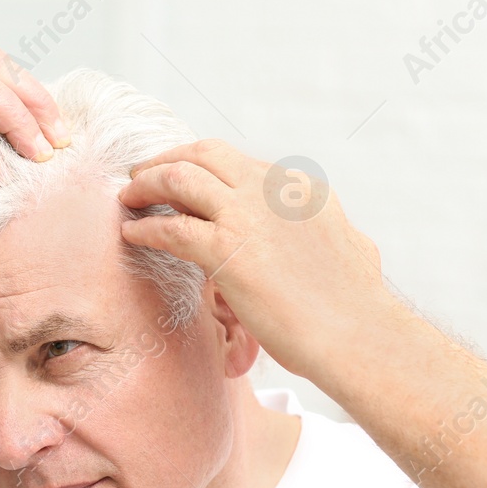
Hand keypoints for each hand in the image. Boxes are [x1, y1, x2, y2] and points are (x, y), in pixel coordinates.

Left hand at [117, 140, 389, 380]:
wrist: (357, 333)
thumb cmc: (358, 307)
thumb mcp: (353, 249)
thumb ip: (331, 233)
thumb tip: (339, 235)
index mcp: (300, 188)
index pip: (240, 165)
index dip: (204, 168)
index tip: (184, 180)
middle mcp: (272, 189)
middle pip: (205, 154)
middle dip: (169, 159)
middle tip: (144, 175)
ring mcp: (247, 215)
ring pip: (180, 179)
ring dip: (147, 184)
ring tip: (128, 196)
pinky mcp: (227, 248)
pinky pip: (170, 228)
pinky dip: (146, 228)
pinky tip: (132, 234)